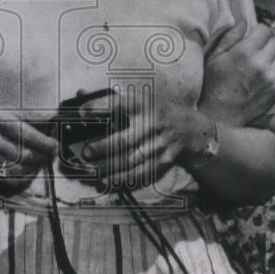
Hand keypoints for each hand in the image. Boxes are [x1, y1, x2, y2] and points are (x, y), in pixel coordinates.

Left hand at [82, 92, 209, 188]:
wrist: (194, 128)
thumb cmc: (158, 111)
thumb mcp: (140, 99)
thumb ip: (110, 98)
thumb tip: (80, 93)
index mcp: (143, 105)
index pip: (118, 103)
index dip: (100, 107)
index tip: (82, 112)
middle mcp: (152, 124)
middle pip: (124, 139)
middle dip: (103, 147)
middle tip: (87, 152)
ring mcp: (159, 144)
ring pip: (131, 160)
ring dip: (110, 167)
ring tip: (94, 171)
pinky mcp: (165, 160)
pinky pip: (143, 172)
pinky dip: (126, 178)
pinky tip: (111, 180)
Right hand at [200, 21, 274, 125]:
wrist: (219, 114)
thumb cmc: (213, 83)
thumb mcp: (215, 57)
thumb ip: (231, 37)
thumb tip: (244, 22)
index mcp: (245, 52)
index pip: (264, 30)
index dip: (259, 31)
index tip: (255, 36)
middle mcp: (262, 63)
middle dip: (267, 43)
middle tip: (258, 50)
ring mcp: (272, 77)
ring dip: (274, 56)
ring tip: (263, 63)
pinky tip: (267, 74)